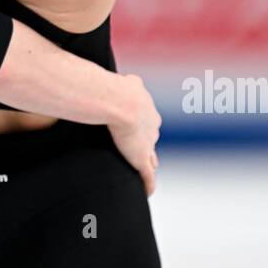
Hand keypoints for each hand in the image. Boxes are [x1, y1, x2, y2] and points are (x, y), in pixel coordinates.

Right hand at [106, 74, 160, 196]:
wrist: (120, 102)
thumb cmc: (117, 89)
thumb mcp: (127, 80)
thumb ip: (124, 81)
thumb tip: (115, 75)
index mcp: (147, 109)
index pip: (148, 121)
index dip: (143, 126)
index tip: (136, 130)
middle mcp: (152, 127)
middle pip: (151, 139)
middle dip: (145, 144)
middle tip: (137, 151)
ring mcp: (148, 144)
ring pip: (151, 158)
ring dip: (147, 164)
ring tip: (142, 172)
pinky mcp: (142, 160)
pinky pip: (148, 177)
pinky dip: (148, 185)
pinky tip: (147, 192)